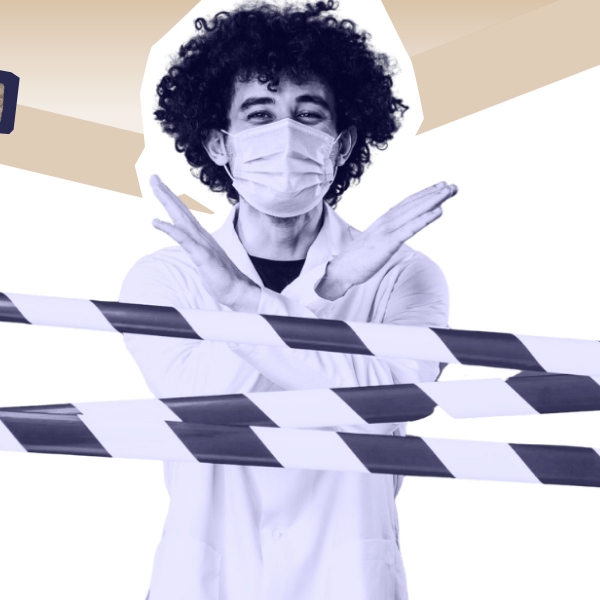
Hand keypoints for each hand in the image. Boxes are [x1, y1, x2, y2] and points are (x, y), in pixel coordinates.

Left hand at [149, 175, 260, 311]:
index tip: (160, 186)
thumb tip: (193, 247)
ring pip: (181, 219)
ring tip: (156, 188)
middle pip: (181, 211)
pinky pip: (183, 239)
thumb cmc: (222, 278)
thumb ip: (198, 251)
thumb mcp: (205, 261)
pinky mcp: (202, 255)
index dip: (172, 200)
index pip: (184, 214)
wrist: (238, 290)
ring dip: (168, 202)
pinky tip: (156, 222)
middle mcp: (201, 236)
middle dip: (166, 193)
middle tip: (153, 178)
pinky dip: (169, 229)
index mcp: (201, 237)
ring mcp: (202, 244)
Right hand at [315, 181, 457, 299]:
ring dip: (433, 200)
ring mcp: (386, 231)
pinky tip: (439, 211)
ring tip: (449, 191)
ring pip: (414, 211)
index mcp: (383, 222)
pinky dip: (425, 218)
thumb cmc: (356, 260)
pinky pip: (410, 228)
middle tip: (452, 186)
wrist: (340, 270)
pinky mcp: (388, 243)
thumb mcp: (375, 244)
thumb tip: (395, 239)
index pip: (407, 204)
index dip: (424, 194)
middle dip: (434, 194)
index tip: (439, 187)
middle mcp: (386, 222)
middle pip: (413, 204)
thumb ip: (387, 238)